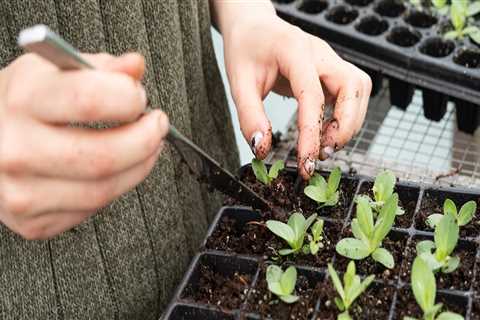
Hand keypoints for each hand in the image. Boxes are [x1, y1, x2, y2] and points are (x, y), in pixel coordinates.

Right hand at [0, 53, 167, 238]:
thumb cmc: (21, 103)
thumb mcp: (53, 72)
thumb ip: (100, 68)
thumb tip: (135, 66)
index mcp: (22, 100)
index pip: (90, 101)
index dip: (129, 99)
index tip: (140, 98)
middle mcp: (15, 149)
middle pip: (103, 157)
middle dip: (146, 140)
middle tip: (156, 126)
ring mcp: (20, 192)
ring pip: (103, 191)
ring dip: (138, 167)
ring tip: (145, 147)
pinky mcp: (32, 222)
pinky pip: (91, 210)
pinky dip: (115, 188)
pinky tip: (115, 170)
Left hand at [216, 2, 370, 178]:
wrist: (252, 27)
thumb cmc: (245, 50)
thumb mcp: (238, 83)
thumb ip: (250, 117)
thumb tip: (262, 149)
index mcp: (294, 50)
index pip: (312, 95)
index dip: (311, 133)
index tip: (305, 161)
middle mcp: (320, 52)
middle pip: (353, 87)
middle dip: (345, 126)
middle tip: (322, 152)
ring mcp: (330, 59)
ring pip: (359, 89)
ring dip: (349, 122)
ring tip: (325, 144)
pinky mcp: (332, 69)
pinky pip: (352, 92)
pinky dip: (346, 115)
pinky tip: (326, 131)